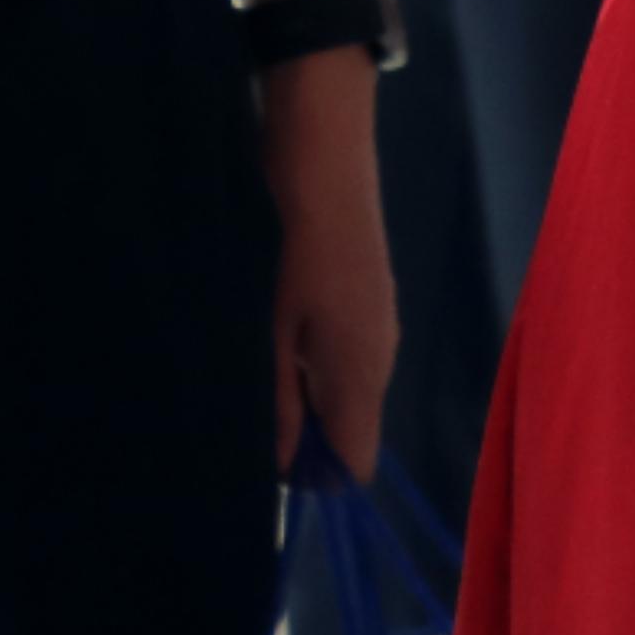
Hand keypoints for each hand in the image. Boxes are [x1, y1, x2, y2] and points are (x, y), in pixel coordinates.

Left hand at [263, 49, 397, 470]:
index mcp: (362, 370)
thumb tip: (283, 464)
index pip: (358, 460)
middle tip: (251, 406)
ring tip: (258, 364)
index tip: (270, 457)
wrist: (325, 161)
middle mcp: (382, 356)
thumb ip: (279, 400)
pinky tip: (282, 332)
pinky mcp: (374, 299)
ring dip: (310, 394)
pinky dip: (318, 361)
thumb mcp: (272, 330)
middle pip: (354, 428)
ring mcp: (382, 325)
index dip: (316, 473)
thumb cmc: (292, 248)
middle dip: (310, 435)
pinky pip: (350, 357)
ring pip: (349, 391)